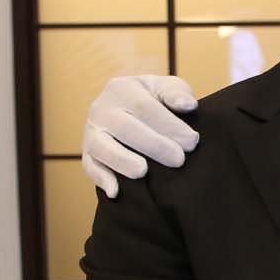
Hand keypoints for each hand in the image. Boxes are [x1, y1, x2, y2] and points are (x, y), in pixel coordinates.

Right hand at [81, 74, 198, 197]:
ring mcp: (92, 132)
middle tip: (178, 160)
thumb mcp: (166, 88)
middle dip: (153, 145)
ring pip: (102, 147)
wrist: (130, 110)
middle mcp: (102, 109)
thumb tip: (188, 105)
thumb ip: (176, 93)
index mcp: (121, 88)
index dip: (169, 125)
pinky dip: (101, 179)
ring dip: (122, 161)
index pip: (145, 107)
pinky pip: (90, 167)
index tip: (192, 142)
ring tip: (143, 172)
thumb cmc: (155, 100)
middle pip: (124, 128)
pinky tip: (115, 192)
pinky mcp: (88, 153)